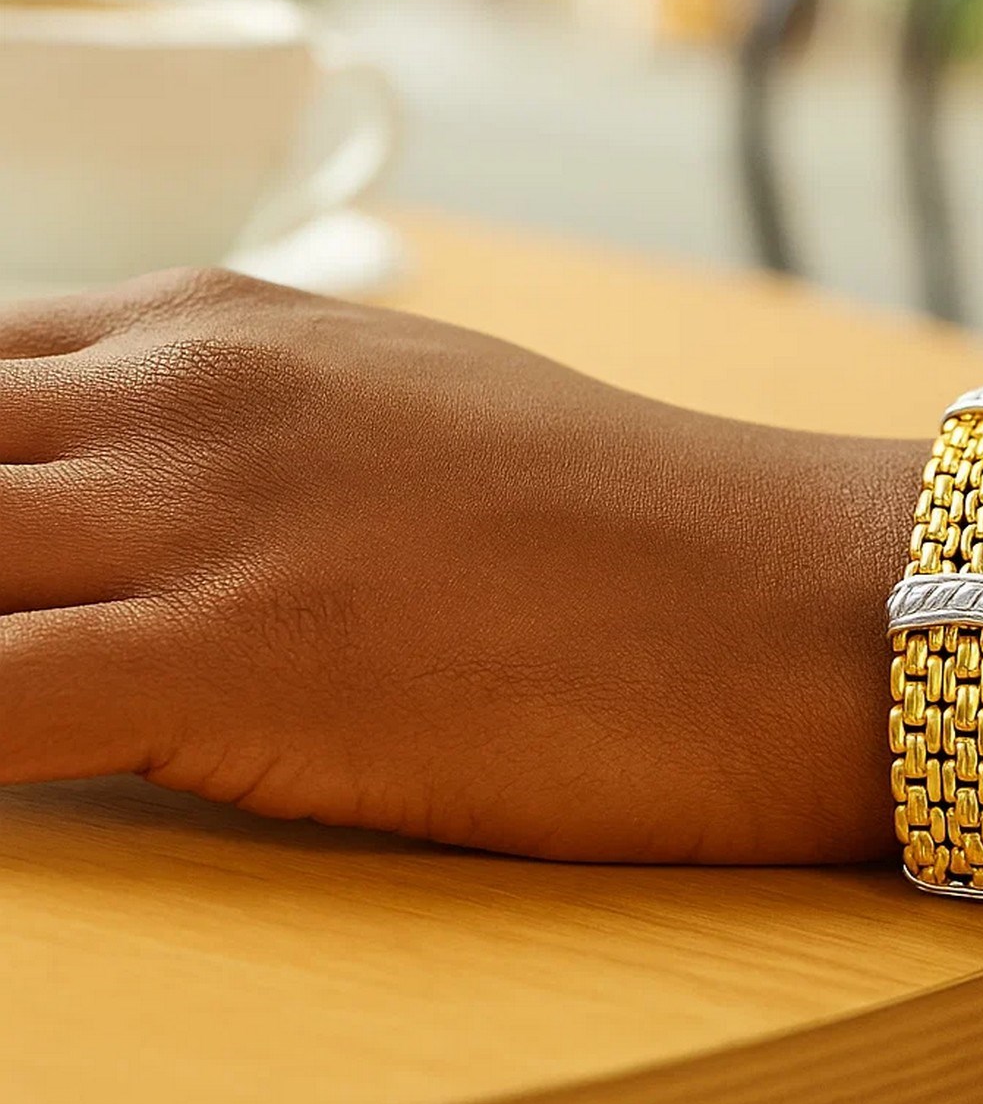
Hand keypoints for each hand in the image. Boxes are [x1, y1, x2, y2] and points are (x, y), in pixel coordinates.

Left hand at [1, 268, 982, 880]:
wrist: (784, 594)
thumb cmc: (621, 524)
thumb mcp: (399, 414)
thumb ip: (243, 428)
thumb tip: (131, 491)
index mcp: (211, 324)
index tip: (1, 560)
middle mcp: (179, 393)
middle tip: (21, 621)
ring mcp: (200, 517)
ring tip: (30, 685)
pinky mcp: (235, 661)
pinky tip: (17, 779)